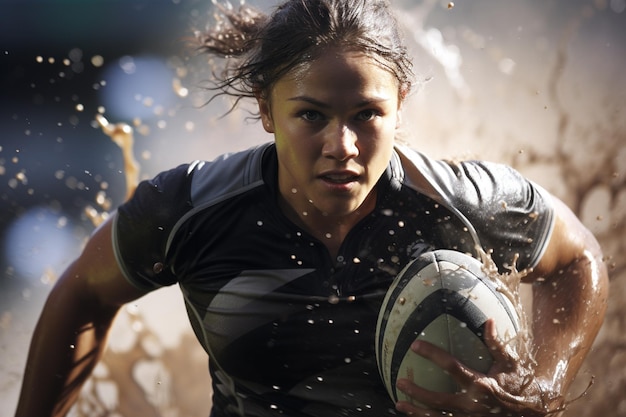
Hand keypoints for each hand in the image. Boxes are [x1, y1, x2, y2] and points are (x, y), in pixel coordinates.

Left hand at [395, 320, 564, 416]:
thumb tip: (488, 320)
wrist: (533, 414)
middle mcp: (473, 406)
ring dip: (416, 412)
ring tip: (399, 404)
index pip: (451, 366)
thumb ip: (496, 344)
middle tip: (400, 382)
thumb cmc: (518, 385)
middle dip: (417, 392)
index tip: (415, 345)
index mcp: (481, 385)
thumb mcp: (510, 364)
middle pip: (438, 400)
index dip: (432, 355)